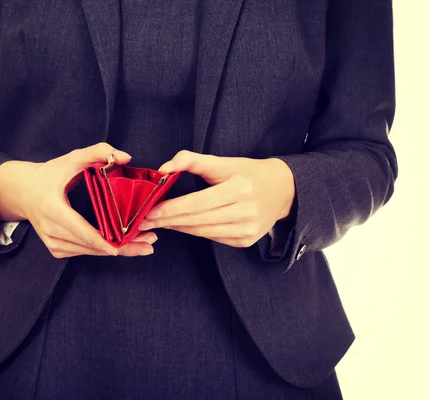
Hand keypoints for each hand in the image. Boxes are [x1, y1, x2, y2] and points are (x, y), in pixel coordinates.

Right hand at [0, 143, 156, 257]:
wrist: (23, 192)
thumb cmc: (49, 174)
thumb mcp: (72, 158)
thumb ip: (99, 152)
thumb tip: (126, 157)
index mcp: (53, 209)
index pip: (82, 230)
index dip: (103, 241)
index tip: (124, 246)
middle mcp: (51, 230)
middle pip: (91, 246)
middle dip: (121, 247)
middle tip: (148, 244)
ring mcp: (52, 243)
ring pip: (90, 252)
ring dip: (116, 251)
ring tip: (142, 245)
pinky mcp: (56, 249)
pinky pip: (84, 252)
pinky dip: (102, 250)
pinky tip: (122, 245)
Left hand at [138, 150, 294, 247]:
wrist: (283, 190)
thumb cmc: (247, 173)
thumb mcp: (222, 161)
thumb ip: (191, 161)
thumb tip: (164, 168)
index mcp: (239, 188)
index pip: (197, 203)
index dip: (171, 209)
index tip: (150, 212)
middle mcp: (245, 211)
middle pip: (197, 220)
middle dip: (168, 221)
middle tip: (145, 221)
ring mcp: (247, 229)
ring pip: (202, 232)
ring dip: (178, 228)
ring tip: (160, 223)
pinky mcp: (246, 241)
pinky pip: (213, 238)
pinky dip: (195, 232)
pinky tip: (182, 226)